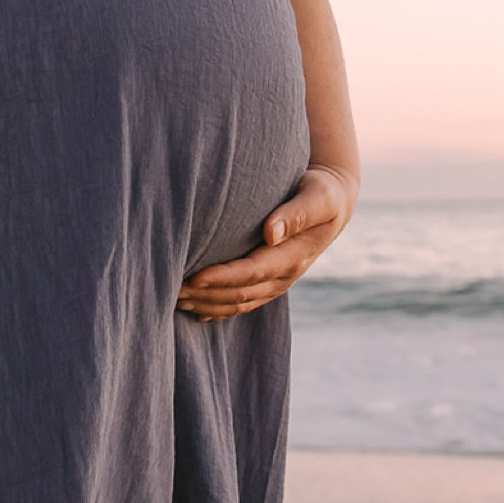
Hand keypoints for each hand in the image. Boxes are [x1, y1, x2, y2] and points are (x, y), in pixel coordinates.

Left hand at [175, 165, 358, 318]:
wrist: (332, 203)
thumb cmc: (322, 192)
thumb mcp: (318, 197)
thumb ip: (296, 214)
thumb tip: (270, 232)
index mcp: (294, 256)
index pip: (254, 272)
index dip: (224, 277)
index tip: (194, 277)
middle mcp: (285, 275)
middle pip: (241, 293)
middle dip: (207, 295)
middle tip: (171, 290)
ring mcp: (278, 282)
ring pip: (239, 302)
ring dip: (208, 304)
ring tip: (176, 300)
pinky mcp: (270, 281)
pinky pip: (243, 302)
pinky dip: (219, 309)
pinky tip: (197, 311)